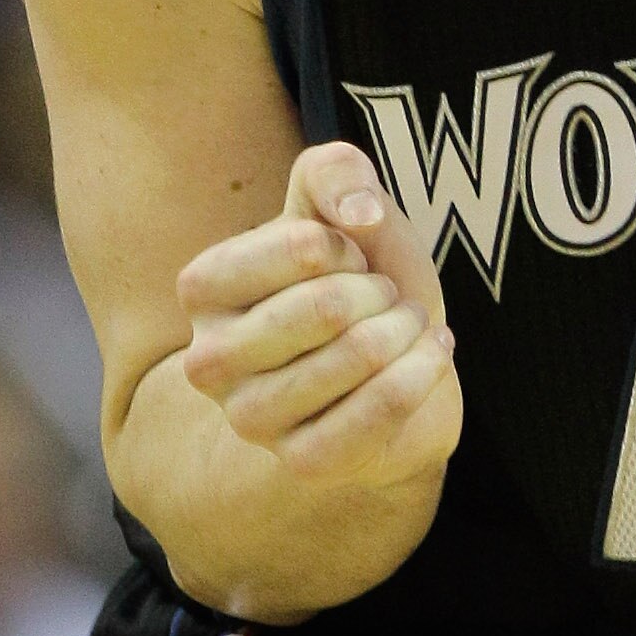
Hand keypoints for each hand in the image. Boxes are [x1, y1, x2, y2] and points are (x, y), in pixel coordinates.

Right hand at [177, 142, 461, 487]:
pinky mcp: (304, 463)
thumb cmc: (359, 279)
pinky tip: (432, 354)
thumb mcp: (343, 204)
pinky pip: (379, 411)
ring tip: (407, 325)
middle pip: (328, 306)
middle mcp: (209, 360)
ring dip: (406, 330)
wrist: (393, 364)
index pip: (302, 247)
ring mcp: (252, 419)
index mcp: (203, 289)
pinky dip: (422, 372)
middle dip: (381, 291)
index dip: (347, 243)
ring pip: (358, 358)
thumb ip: (336, 173)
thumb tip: (358, 214)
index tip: (349, 255)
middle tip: (384, 297)